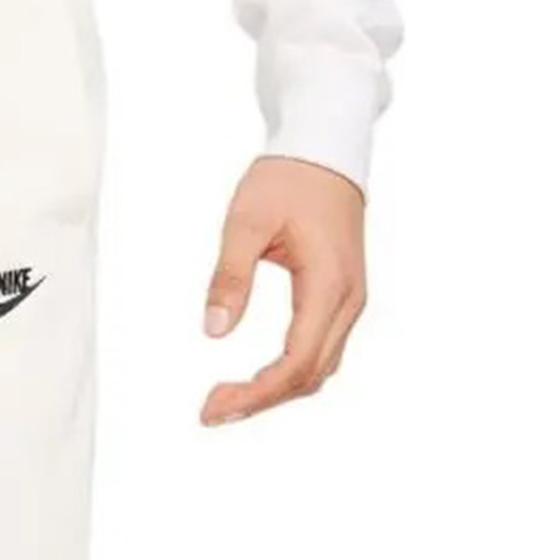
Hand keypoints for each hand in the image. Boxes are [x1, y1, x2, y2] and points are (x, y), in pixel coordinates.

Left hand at [201, 157, 367, 425]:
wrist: (326, 148)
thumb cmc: (288, 178)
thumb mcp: (245, 223)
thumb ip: (229, 277)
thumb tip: (214, 331)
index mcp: (329, 285)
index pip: (295, 364)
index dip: (254, 395)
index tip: (212, 406)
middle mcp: (348, 301)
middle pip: (309, 376)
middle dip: (259, 401)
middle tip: (210, 411)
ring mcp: (349, 301)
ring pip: (318, 369)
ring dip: (275, 392)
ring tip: (226, 399)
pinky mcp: (341, 298)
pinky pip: (320, 351)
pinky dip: (288, 374)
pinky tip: (255, 379)